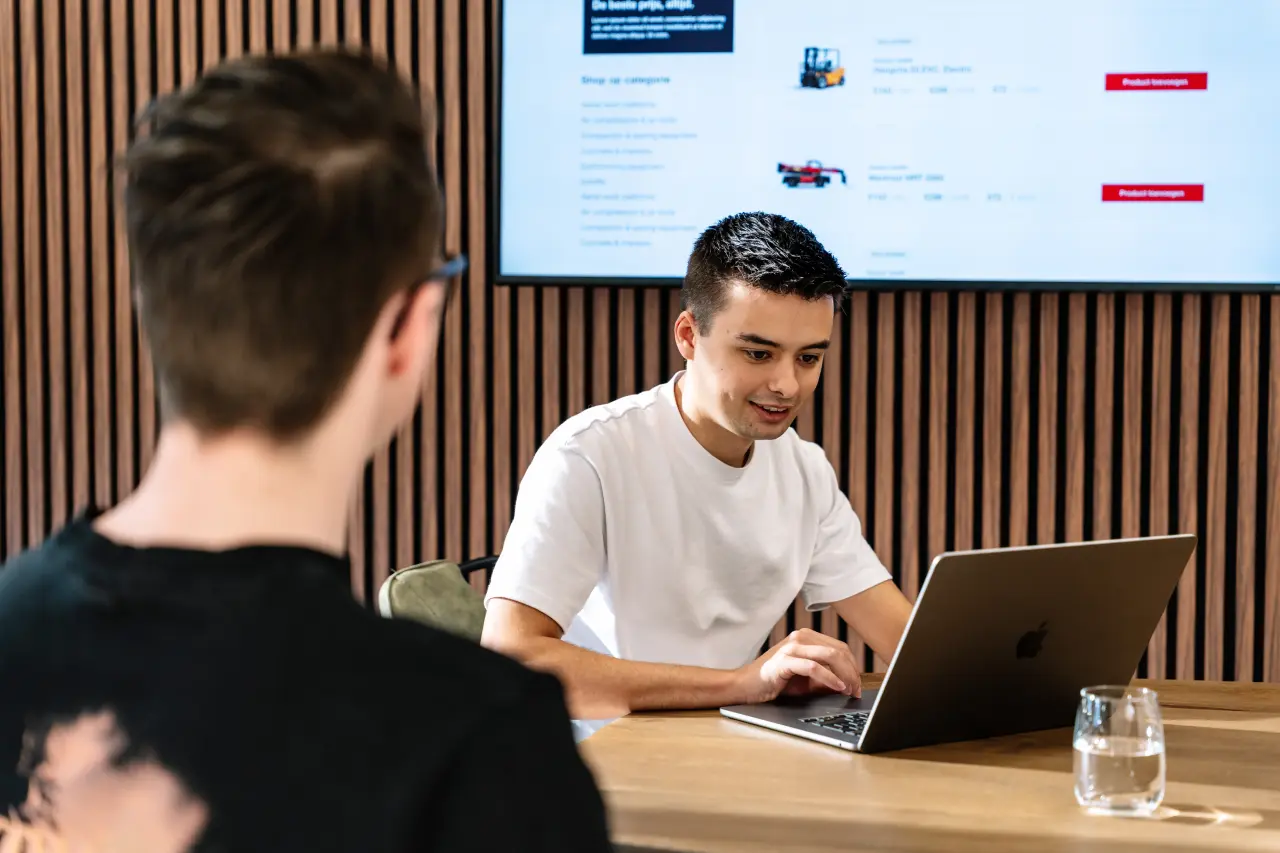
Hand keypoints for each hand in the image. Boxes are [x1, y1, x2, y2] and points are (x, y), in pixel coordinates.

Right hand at [733, 629, 862, 704]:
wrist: (745, 686)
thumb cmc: (774, 683)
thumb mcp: (805, 679)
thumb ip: (825, 677)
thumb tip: (850, 685)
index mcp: (806, 637)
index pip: (839, 648)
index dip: (853, 667)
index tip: (857, 685)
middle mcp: (800, 637)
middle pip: (838, 650)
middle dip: (852, 672)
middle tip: (856, 690)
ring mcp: (792, 647)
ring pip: (830, 656)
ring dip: (845, 675)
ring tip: (849, 690)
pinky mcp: (784, 660)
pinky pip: (814, 667)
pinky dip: (830, 678)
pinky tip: (838, 687)